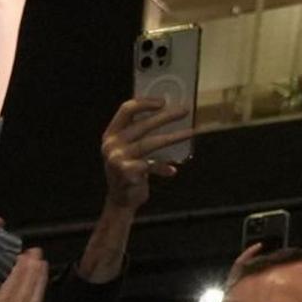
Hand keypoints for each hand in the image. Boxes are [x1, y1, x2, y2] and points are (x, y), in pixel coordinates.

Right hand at [98, 95, 185, 212]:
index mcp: (111, 134)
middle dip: (166, 116)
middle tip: (184, 111)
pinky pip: (151, 165)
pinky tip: (172, 171)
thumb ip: (140, 133)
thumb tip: (169, 114)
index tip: (164, 101)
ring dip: (172, 137)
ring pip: (149, 143)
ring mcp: (117, 160)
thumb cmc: (130, 170)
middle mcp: (112, 145)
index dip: (145, 103)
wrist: (121, 200)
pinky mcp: (127, 174)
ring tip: (190, 133)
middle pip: (142, 124)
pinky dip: (163, 168)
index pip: (126, 110)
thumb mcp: (128, 149)